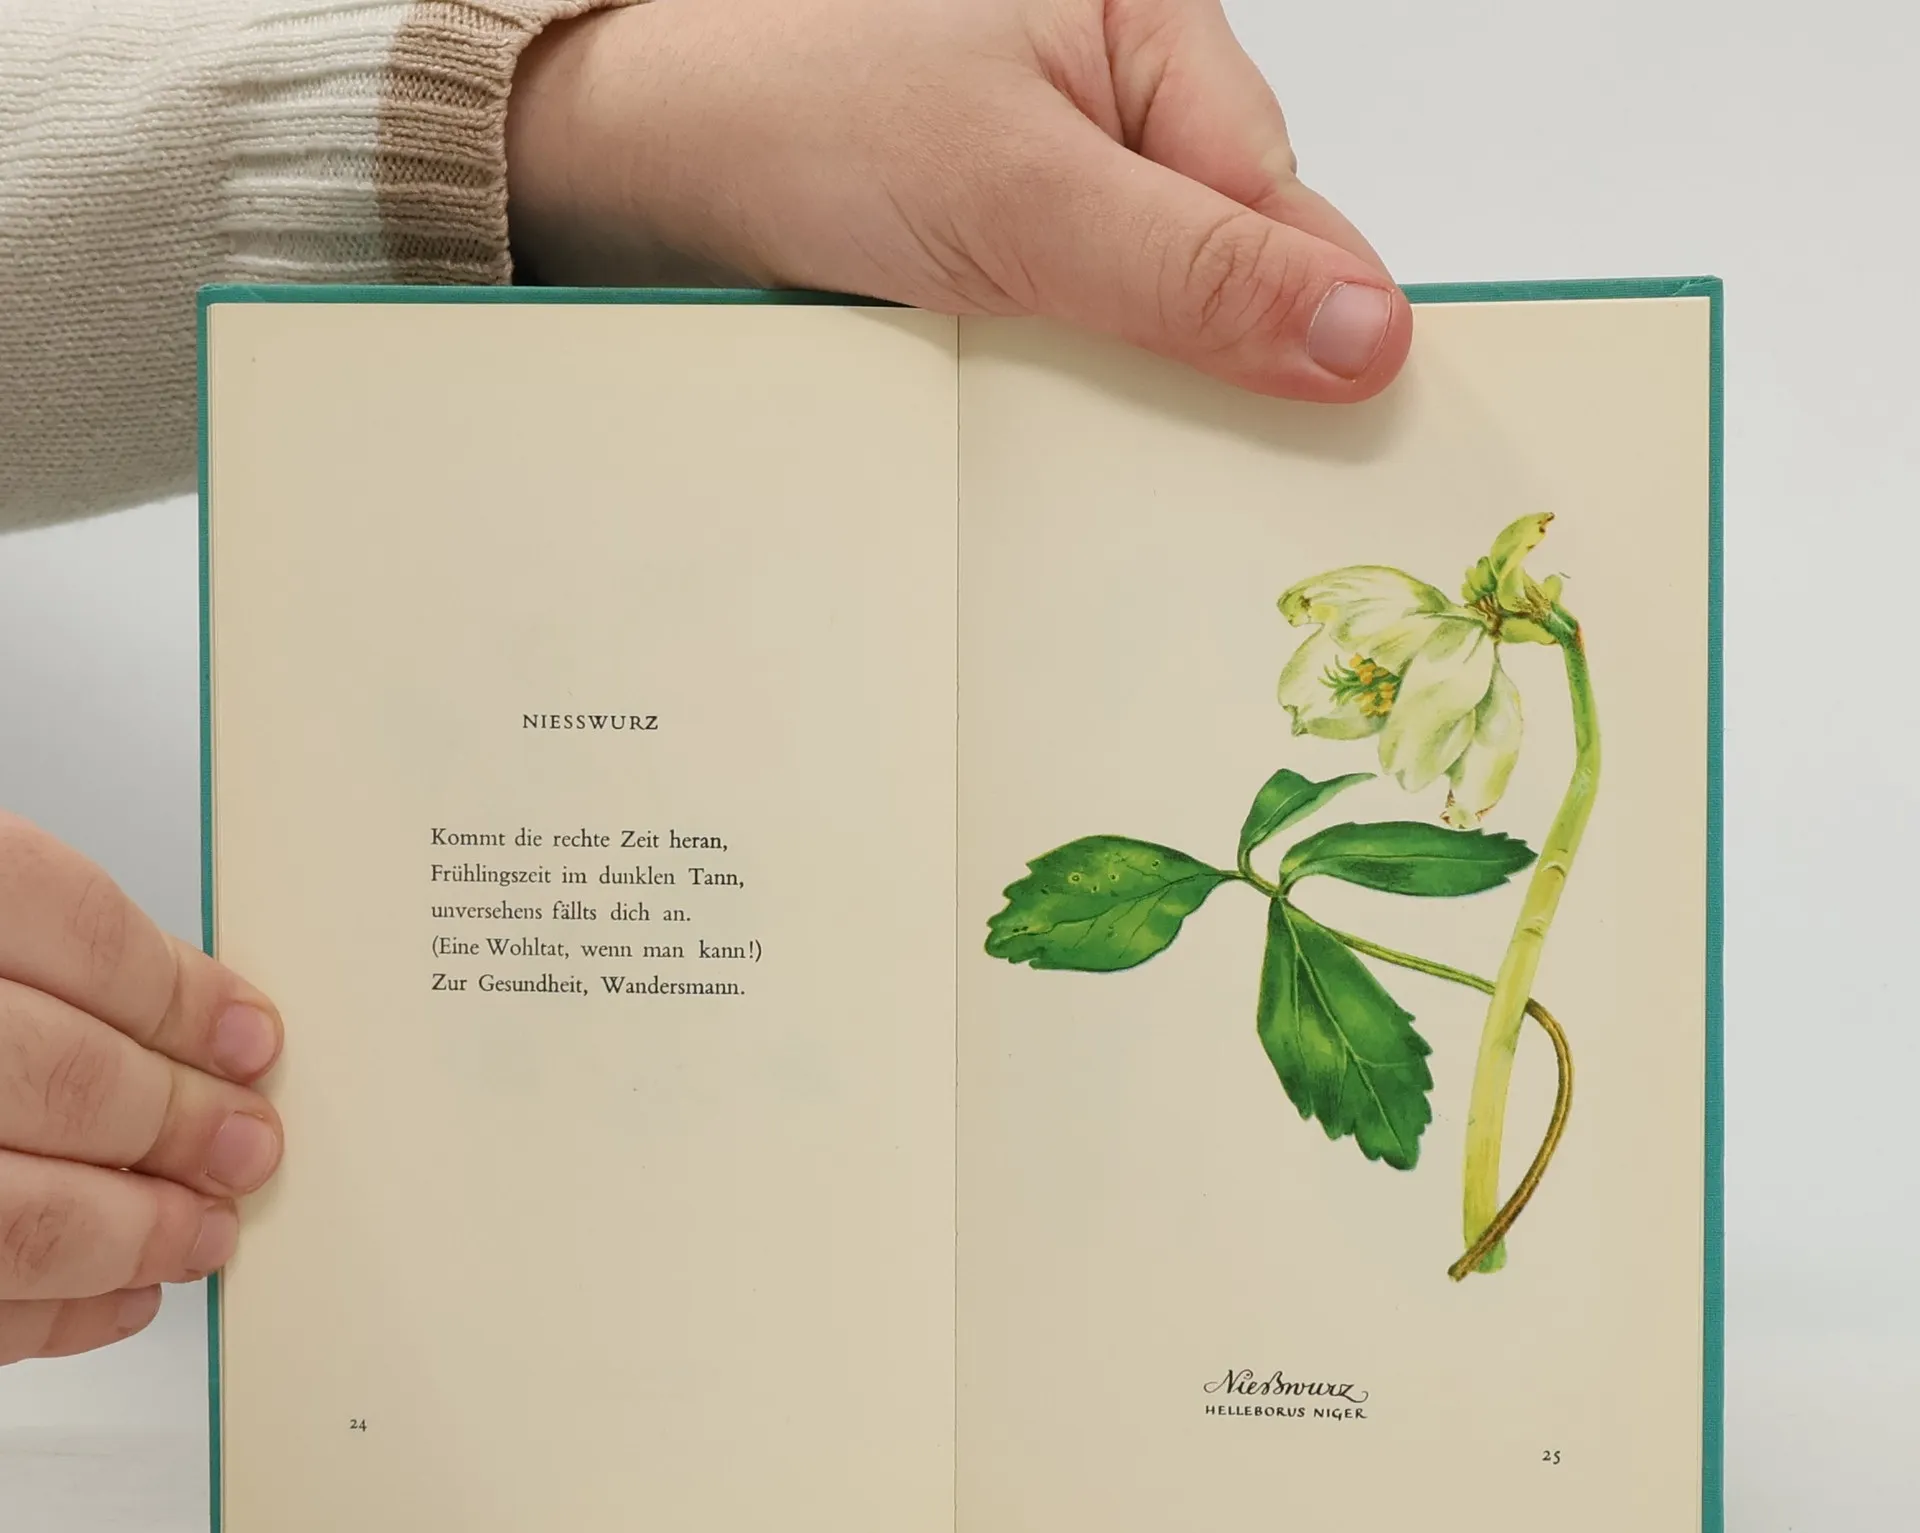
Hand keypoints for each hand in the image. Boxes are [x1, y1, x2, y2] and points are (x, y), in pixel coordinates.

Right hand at [0, 817, 282, 1363]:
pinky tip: (116, 1298)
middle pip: (61, 1076)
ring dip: (133, 1231)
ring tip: (199, 1229)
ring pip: (15, 1217)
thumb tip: (188, 1017)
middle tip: (247, 1142)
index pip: (66, 923)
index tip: (248, 1035)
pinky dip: (52, 1315)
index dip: (178, 991)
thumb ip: (21, 948)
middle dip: (180, 1120)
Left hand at [507, 0, 1410, 401]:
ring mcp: (1058, 159)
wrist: (638, 151)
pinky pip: (1078, 320)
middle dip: (1204, 357)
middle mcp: (1118, 83)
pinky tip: (1036, 403)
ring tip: (1081, 422)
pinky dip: (1065, 375)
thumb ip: (1196, 273)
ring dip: (1128, 377)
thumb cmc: (801, 112)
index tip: (1332, 442)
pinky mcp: (1004, 227)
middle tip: (1181, 460)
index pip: (1279, 200)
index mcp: (1153, 22)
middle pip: (1223, 255)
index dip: (1306, 324)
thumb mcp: (1023, 198)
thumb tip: (1368, 335)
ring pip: (1151, 301)